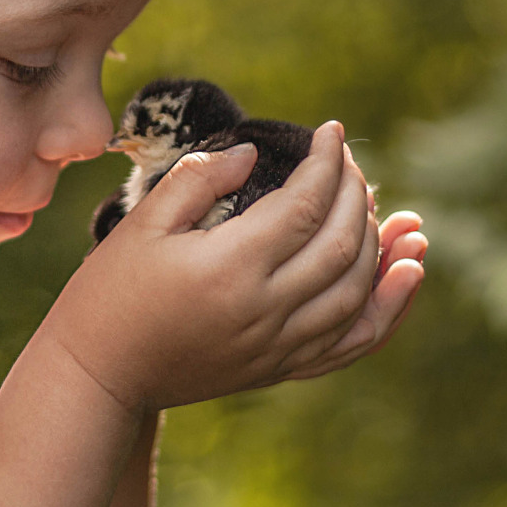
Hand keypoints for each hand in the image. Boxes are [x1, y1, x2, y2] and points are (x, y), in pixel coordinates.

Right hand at [39, 120, 421, 413]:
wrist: (98, 375)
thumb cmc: (109, 293)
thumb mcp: (141, 224)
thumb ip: (199, 180)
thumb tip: (253, 154)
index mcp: (230, 267)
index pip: (304, 204)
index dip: (327, 163)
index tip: (332, 131)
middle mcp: (264, 310)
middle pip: (340, 244)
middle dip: (356, 194)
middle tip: (347, 162)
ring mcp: (277, 346)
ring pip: (357, 292)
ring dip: (383, 248)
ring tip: (394, 211)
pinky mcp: (279, 370)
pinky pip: (353, 343)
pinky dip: (388, 309)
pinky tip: (408, 275)